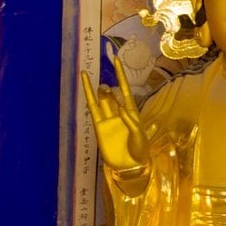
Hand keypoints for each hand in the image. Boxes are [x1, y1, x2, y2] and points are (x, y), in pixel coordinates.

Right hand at [82, 55, 147, 179]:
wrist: (130, 166)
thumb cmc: (140, 151)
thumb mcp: (140, 136)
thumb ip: (131, 121)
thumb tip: (120, 108)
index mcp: (132, 111)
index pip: (126, 89)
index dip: (120, 75)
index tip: (116, 59)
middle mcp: (119, 112)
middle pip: (112, 94)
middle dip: (110, 89)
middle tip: (108, 90)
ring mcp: (108, 118)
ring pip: (102, 99)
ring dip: (101, 92)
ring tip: (101, 88)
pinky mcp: (98, 126)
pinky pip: (92, 108)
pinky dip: (88, 96)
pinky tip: (85, 83)